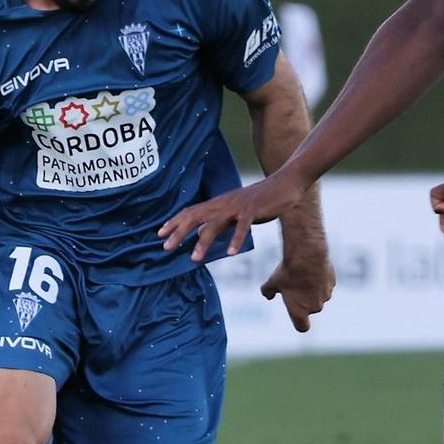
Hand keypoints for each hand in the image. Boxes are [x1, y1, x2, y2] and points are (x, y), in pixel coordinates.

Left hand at [159, 174, 304, 262]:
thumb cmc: (260, 200)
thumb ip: (219, 221)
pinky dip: (235, 239)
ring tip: (194, 258)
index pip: (190, 212)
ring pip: (214, 224)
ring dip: (202, 241)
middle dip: (179, 232)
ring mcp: (237, 206)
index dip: (174, 222)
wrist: (284, 184)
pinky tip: (230, 253)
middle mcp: (223, 203)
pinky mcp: (253, 209)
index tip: (160, 235)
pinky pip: (242, 226)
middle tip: (166, 248)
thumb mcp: (235, 211)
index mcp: (218, 203)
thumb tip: (202, 231)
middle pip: (195, 217)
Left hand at [261, 251, 334, 332]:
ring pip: (319, 295)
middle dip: (304, 299)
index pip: (302, 327)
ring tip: (303, 274)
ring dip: (312, 289)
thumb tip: (267, 295)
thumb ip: (268, 291)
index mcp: (299, 312)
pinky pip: (325, 284)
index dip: (299, 321)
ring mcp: (326, 295)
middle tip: (294, 284)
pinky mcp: (332, 283)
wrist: (307, 255)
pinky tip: (312, 268)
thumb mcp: (272, 282)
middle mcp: (315, 307)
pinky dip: (320, 279)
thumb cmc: (288, 272)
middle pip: (309, 308)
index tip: (295, 313)